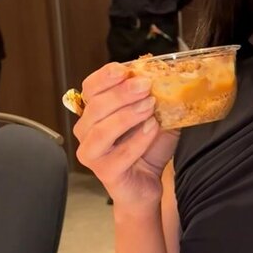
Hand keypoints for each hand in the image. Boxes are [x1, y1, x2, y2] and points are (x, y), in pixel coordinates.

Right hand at [73, 63, 177, 207]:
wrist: (147, 182)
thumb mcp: (153, 116)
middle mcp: (86, 130)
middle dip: (121, 93)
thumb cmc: (146, 148)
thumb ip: (154, 97)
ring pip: (103, 130)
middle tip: (145, 86)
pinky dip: (138, 140)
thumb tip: (166, 77)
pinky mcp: (104, 171)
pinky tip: (153, 128)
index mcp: (94, 112)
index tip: (124, 70)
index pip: (90, 88)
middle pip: (96, 106)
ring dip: (128, 115)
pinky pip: (120, 154)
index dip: (105, 77)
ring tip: (150, 106)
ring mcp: (91, 153)